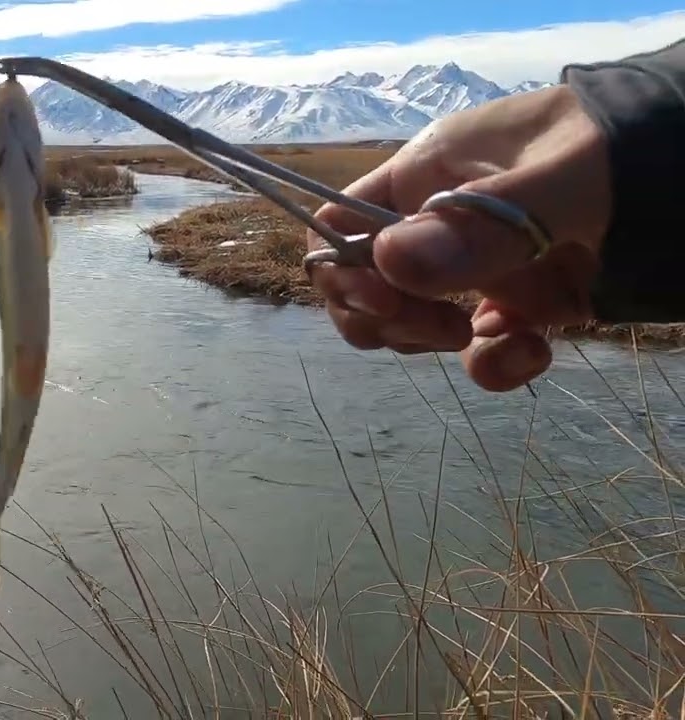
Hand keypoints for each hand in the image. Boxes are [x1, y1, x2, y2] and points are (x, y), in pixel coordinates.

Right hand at [306, 84, 612, 392]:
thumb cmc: (633, 150)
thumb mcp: (564, 178)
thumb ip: (480, 222)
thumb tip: (389, 264)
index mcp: (428, 173)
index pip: (339, 222)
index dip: (344, 270)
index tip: (388, 303)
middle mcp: (440, 221)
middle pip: (363, 283)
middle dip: (385, 319)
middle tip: (439, 328)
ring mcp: (478, 266)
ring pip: (410, 324)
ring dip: (432, 346)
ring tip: (487, 336)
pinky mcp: (519, 305)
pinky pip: (477, 349)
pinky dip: (494, 366)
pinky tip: (534, 356)